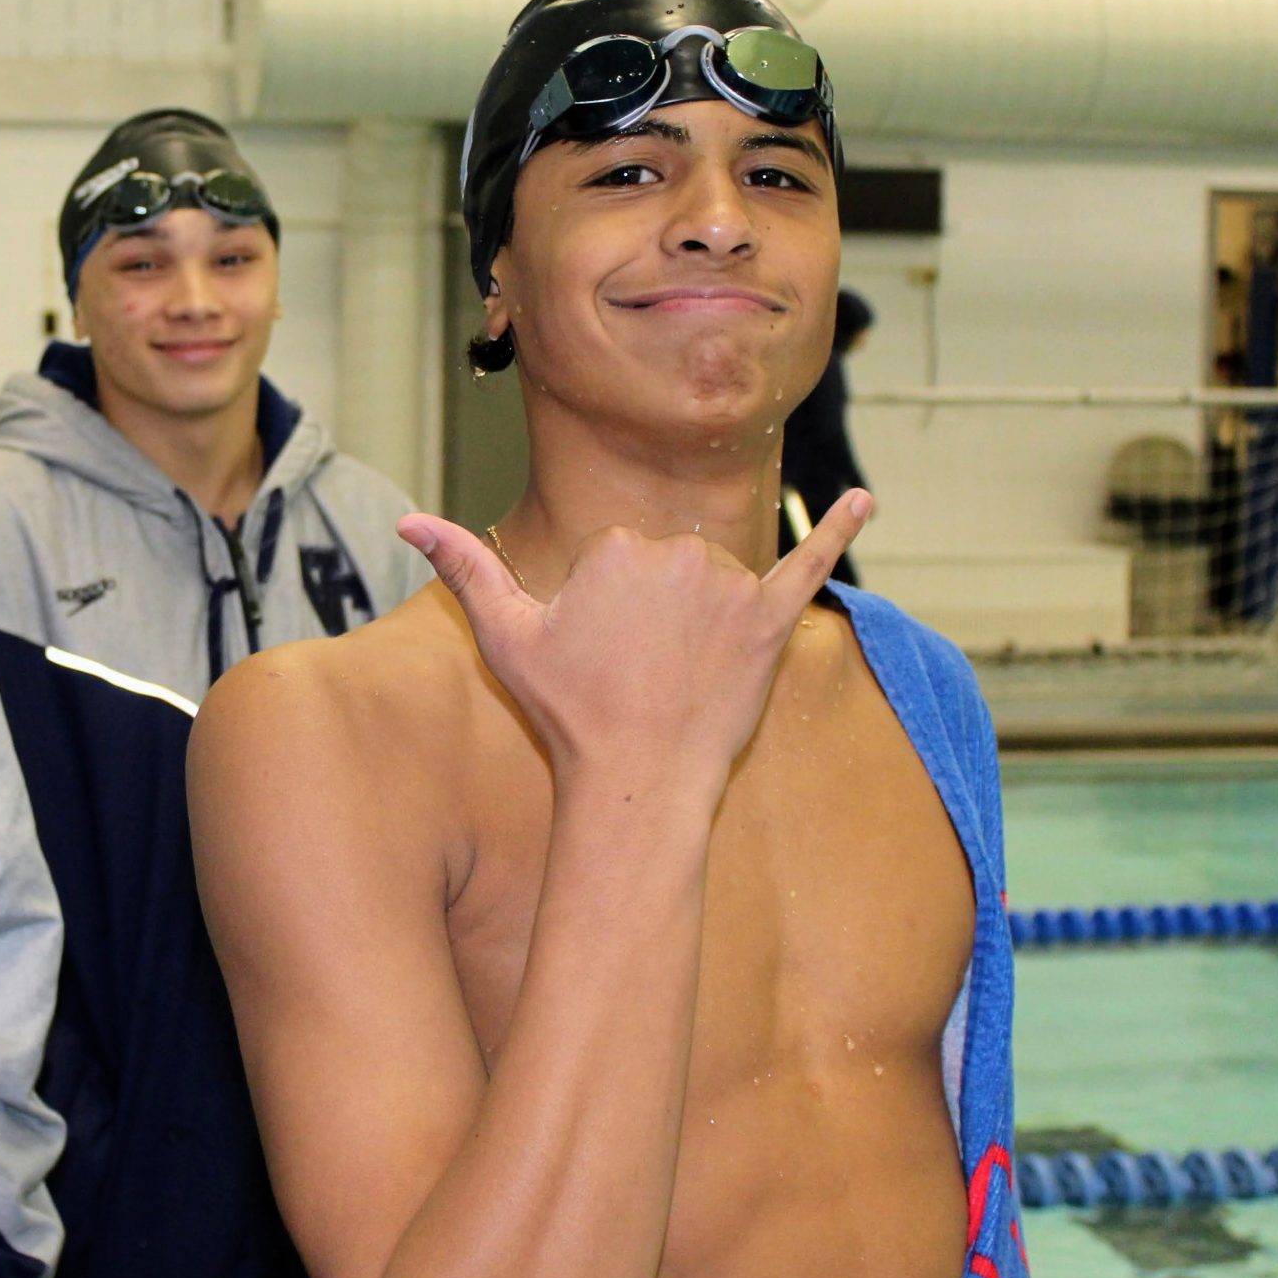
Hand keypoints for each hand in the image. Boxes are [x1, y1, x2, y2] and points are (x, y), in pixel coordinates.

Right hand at [398, 493, 871, 796]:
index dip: (605, 609)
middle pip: (666, 562)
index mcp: (616, 547)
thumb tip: (410, 523)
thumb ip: (462, 568)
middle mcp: (677, 553)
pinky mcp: (773, 618)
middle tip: (636, 673)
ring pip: (716, 578)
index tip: (600, 656)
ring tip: (680, 676)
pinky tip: (868, 498)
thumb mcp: (505, 636)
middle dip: (653, 611)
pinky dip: (841, 527)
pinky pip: (811, 562)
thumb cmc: (567, 711)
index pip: (617, 557)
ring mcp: (731, 586)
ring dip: (703, 617)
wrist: (636, 778)